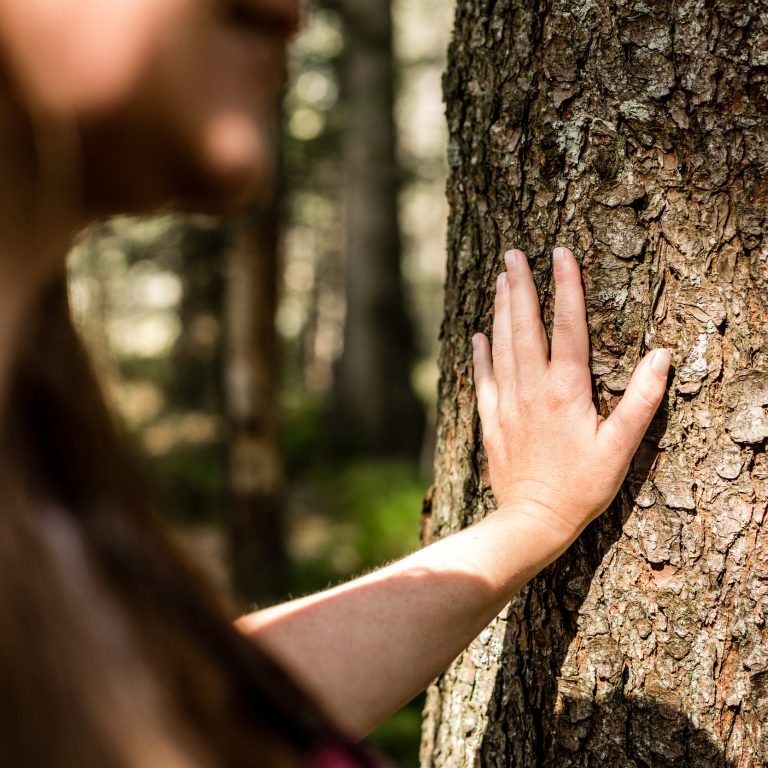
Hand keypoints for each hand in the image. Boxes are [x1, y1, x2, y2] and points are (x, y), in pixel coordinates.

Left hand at [472, 247, 670, 542]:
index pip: (568, 326)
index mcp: (565, 390)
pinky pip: (482, 378)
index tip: (561, 253)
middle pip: (525, 326)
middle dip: (521, 286)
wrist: (533, 519)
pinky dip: (480, 354)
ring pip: (502, 345)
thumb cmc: (582, 486)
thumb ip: (641, 400)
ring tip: (500, 279)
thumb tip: (661, 356)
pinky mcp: (491, 420)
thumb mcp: (620, 447)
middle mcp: (531, 388)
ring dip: (502, 310)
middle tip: (513, 254)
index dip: (567, 286)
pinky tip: (478, 335)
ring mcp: (507, 402)